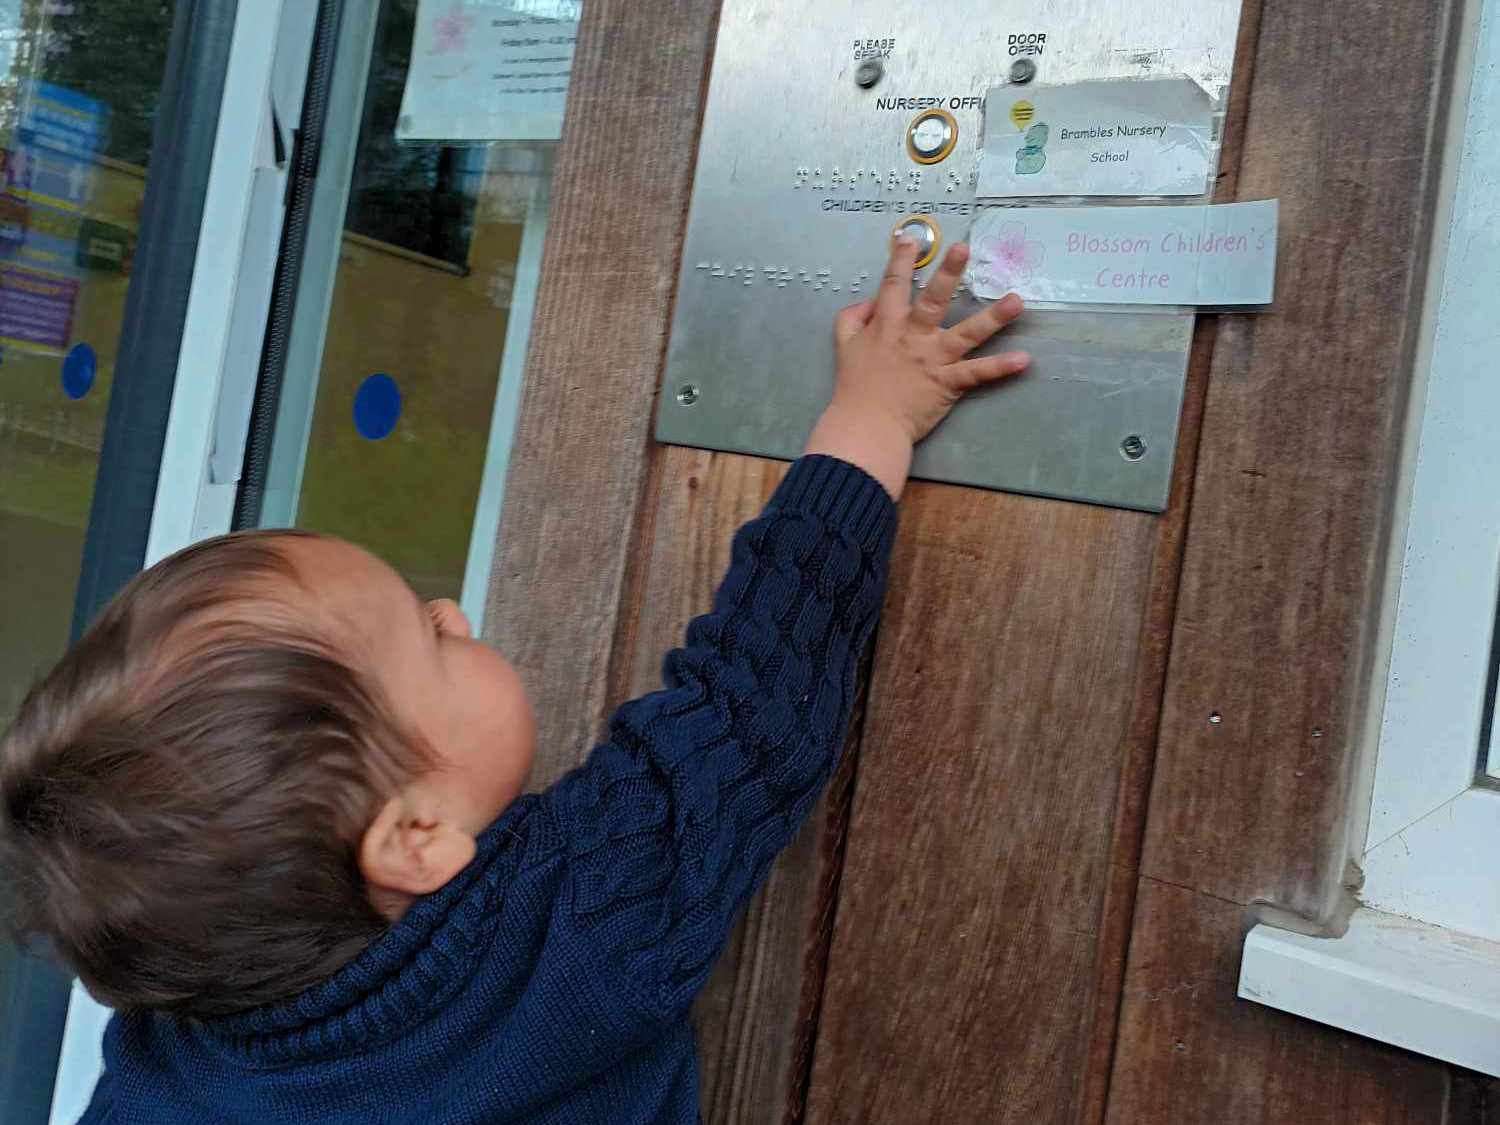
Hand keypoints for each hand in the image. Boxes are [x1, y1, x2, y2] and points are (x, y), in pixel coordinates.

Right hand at [805, 237, 1028, 498]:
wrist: (866, 426)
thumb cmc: (855, 387)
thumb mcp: (844, 346)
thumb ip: (852, 318)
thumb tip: (867, 302)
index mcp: (888, 326)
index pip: (893, 286)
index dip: (900, 260)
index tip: (910, 237)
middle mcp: (914, 337)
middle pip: (933, 300)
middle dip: (948, 273)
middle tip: (964, 248)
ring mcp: (934, 359)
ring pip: (967, 333)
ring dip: (994, 317)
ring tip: (1017, 300)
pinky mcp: (948, 383)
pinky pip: (978, 374)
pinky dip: (1000, 368)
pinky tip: (1024, 360)